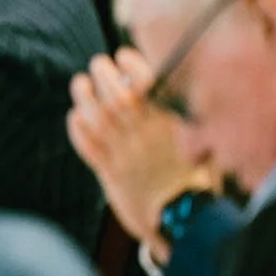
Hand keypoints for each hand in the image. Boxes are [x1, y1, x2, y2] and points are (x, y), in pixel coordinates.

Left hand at [67, 48, 208, 258]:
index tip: (123, 55)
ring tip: (80, 83)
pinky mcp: (109, 172)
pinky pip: (86, 145)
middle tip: (98, 64)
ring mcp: (125, 153)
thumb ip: (184, 117)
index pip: (148, 82)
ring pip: (96, 117)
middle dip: (103, 74)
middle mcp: (145, 135)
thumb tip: (168, 84)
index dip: (131, 64)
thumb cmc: (195, 178)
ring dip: (83, 96)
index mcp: (172, 124)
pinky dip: (77, 129)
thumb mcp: (200, 144)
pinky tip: (76, 117)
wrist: (182, 220)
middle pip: (117, 96)